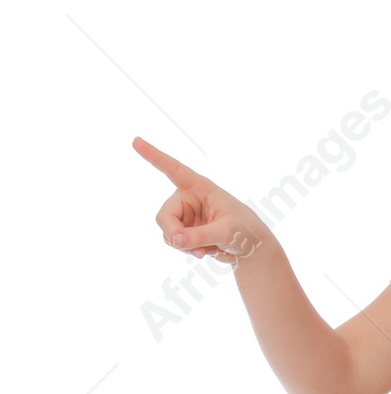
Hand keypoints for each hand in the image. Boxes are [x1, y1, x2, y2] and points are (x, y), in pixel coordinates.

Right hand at [134, 137, 271, 266]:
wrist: (250, 247)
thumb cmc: (245, 230)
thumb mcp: (227, 232)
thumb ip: (200, 236)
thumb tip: (174, 240)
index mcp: (199, 187)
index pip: (174, 169)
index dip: (154, 156)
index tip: (136, 141)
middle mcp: (187, 198)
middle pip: (164, 215)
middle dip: (174, 234)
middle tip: (190, 248)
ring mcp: (184, 215)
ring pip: (167, 231)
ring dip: (182, 246)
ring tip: (204, 250)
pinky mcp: (184, 230)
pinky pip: (173, 242)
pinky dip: (186, 250)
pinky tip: (203, 251)